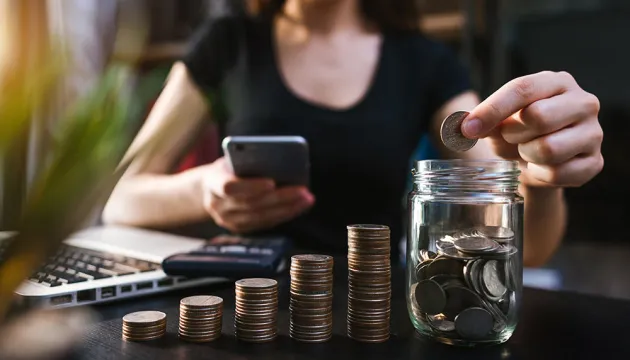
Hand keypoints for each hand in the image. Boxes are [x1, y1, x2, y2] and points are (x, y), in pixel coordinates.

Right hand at [201, 158, 314, 232]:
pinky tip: (299, 206)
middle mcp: (217, 205)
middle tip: (303, 190)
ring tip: (307, 199)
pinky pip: (263, 223)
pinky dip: (283, 215)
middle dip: (280, 198)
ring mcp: (226, 220)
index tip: (272, 182)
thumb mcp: (233, 159)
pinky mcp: (238, 228)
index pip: (229, 187)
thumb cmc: (228, 167)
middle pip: (251, 204)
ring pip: (260, 217)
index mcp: (212, 182)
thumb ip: (249, 161)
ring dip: (287, 209)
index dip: (251, 186)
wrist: (208, 187)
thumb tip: (282, 162)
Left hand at [462, 71, 603, 186]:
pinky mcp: (595, 163)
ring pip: (548, 149)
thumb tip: (463, 127)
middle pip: (539, 117)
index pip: (522, 88)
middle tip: (511, 138)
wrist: (539, 163)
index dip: (491, 110)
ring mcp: (593, 133)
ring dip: (526, 155)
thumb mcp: (498, 122)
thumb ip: (482, 120)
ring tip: (527, 152)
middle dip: (514, 134)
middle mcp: (583, 102)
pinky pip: (558, 173)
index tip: (468, 129)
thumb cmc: (518, 133)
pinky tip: (540, 168)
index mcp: (557, 82)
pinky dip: (539, 175)